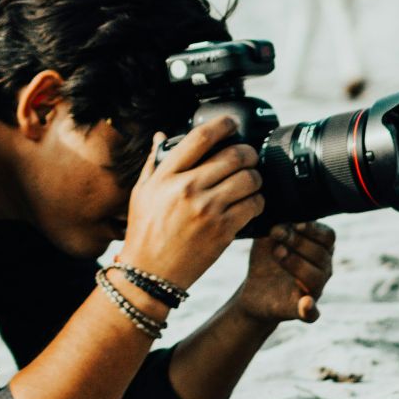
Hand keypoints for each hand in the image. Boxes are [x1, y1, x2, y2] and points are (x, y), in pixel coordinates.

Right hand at [114, 116, 263, 291]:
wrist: (149, 274)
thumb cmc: (144, 232)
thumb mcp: (141, 193)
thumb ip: (154, 162)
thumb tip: (162, 135)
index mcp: (166, 176)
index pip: (200, 138)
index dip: (223, 124)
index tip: (231, 123)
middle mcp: (187, 189)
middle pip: (234, 155)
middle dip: (248, 153)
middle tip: (248, 157)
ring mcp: (207, 209)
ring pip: (249, 179)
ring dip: (255, 178)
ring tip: (250, 182)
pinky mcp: (223, 230)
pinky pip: (254, 205)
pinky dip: (258, 202)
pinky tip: (250, 204)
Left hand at [234, 222, 335, 323]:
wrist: (254, 290)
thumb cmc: (267, 259)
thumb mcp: (269, 237)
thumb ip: (278, 223)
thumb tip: (281, 208)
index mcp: (319, 250)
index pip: (328, 236)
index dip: (313, 229)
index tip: (294, 223)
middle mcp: (322, 270)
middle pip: (322, 254)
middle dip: (299, 242)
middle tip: (276, 234)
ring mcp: (313, 291)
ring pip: (317, 277)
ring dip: (297, 263)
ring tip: (277, 252)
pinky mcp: (300, 311)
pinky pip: (312, 314)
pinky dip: (310, 310)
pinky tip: (305, 303)